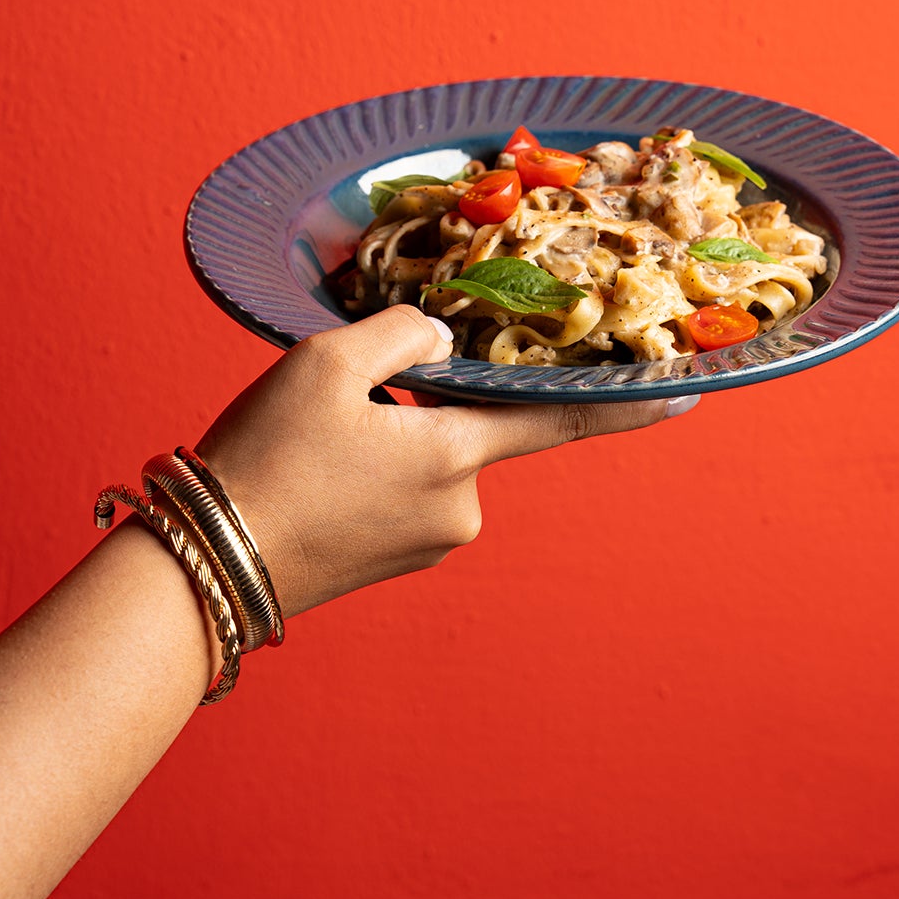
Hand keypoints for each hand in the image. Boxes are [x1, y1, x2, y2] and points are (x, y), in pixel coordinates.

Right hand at [194, 307, 689, 619]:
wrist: (207, 564)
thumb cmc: (268, 458)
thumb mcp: (327, 361)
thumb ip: (403, 334)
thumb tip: (442, 344)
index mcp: (455, 455)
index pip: (560, 420)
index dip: (627, 404)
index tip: (691, 393)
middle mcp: (460, 507)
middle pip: (463, 421)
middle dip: (414, 397)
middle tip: (335, 402)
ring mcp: (429, 539)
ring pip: (426, 451)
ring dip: (385, 431)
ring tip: (310, 444)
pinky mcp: (396, 557)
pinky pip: (401, 486)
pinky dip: (370, 465)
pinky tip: (314, 472)